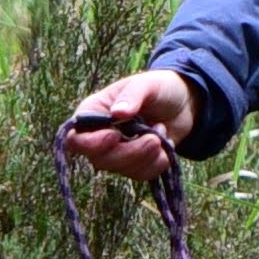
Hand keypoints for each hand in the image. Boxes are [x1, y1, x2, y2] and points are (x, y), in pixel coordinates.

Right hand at [66, 69, 194, 180]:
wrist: (183, 103)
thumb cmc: (159, 87)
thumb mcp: (147, 84)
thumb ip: (132, 95)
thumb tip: (117, 112)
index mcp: (93, 113)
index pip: (75, 139)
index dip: (91, 143)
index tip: (115, 135)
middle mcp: (100, 136)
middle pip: (99, 160)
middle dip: (129, 153)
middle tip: (154, 139)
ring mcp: (117, 152)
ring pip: (121, 169)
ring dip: (146, 156)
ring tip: (162, 132)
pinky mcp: (135, 164)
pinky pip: (141, 174)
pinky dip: (157, 162)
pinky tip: (165, 144)